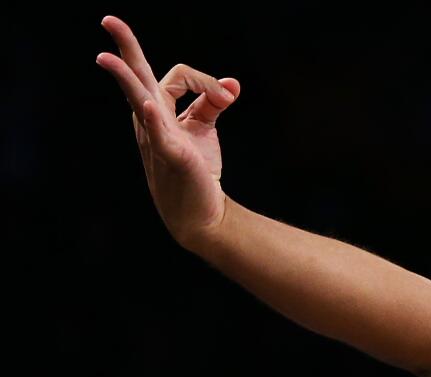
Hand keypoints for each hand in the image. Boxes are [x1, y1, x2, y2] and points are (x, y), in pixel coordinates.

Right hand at [96, 15, 237, 247]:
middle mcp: (151, 120)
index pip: (178, 76)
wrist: (204, 212)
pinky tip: (148, 107)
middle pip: (138, 76)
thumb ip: (212, 102)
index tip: (228, 98)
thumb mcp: (204, 129)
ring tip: (107, 58)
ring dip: (126, 78)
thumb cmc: (198, 169)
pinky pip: (158, 135)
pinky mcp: (172, 156)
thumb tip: (232, 83)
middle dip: (126, 47)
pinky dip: (154, 120)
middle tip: (109, 19)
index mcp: (158, 109)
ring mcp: (158, 137)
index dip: (206, 80)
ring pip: (139, 100)